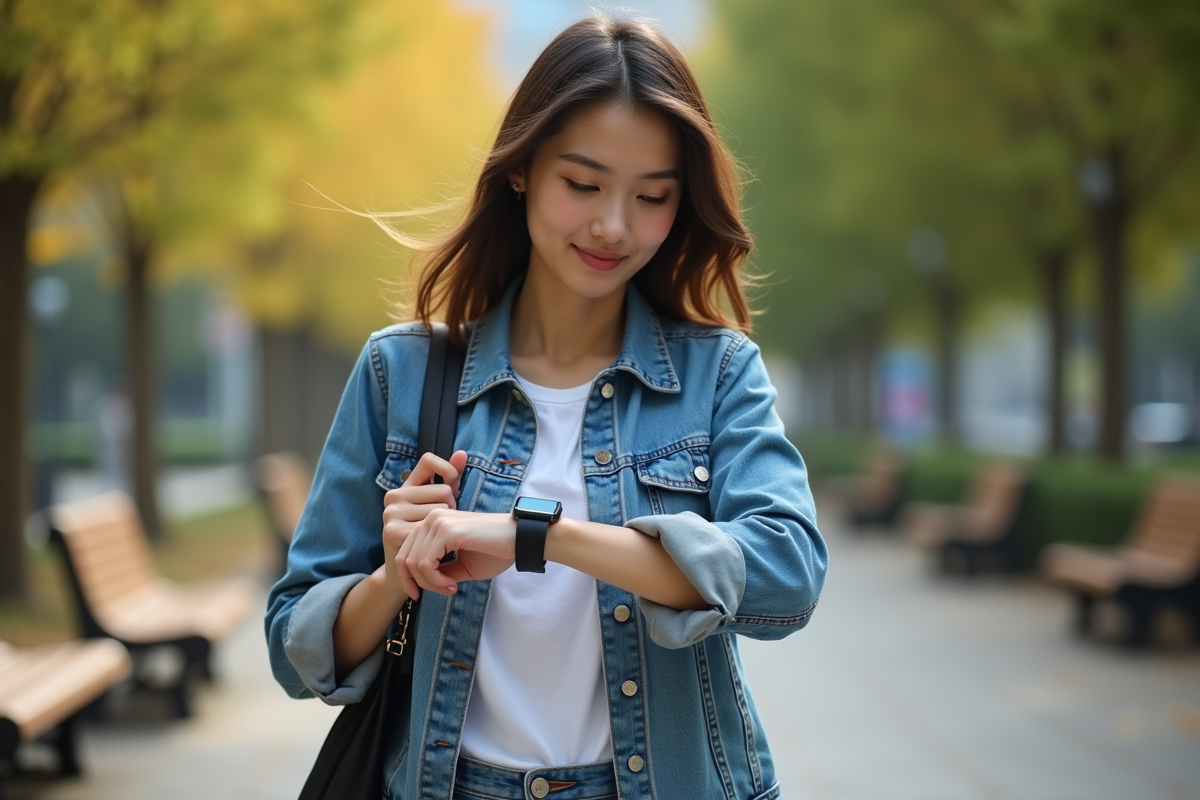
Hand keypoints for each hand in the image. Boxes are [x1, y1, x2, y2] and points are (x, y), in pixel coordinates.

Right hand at [381, 450, 468, 597]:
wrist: (403, 579)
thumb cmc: (427, 540)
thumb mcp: (437, 507)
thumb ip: (449, 479)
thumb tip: (462, 453)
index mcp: (404, 487)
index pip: (429, 460)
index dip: (447, 470)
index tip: (455, 488)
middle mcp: (394, 497)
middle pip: (444, 490)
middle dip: (453, 509)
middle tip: (445, 528)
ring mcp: (392, 514)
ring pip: (442, 510)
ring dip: (449, 529)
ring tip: (440, 542)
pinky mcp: (394, 533)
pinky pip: (431, 529)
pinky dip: (442, 544)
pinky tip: (438, 555)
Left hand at [397, 510, 516, 597]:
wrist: (520, 540)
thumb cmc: (495, 551)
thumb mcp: (460, 566)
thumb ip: (438, 572)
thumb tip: (420, 584)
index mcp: (433, 524)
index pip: (405, 552)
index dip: (408, 578)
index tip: (420, 595)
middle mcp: (431, 519)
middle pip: (405, 558)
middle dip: (419, 583)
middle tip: (444, 592)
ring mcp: (438, 522)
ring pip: (414, 562)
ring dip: (430, 583)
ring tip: (451, 588)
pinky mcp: (446, 531)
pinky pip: (426, 563)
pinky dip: (435, 580)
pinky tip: (452, 585)